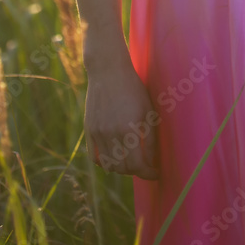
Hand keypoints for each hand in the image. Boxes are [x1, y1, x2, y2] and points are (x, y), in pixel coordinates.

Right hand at [84, 64, 159, 178]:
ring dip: (121, 169)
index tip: (155, 173)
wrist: (108, 71)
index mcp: (129, 129)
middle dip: (137, 171)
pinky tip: (113, 158)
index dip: (148, 173)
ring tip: (130, 161)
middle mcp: (112, 134)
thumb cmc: (133, 89)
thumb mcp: (148, 111)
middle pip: (123, 169)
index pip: (138, 166)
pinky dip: (104, 163)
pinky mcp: (88, 130)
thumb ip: (150, 138)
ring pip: (109, 166)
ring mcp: (98, 133)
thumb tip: (152, 161)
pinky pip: (94, 157)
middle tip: (145, 166)